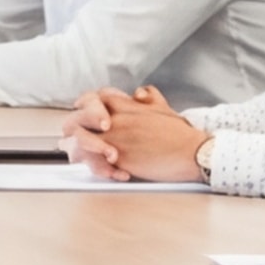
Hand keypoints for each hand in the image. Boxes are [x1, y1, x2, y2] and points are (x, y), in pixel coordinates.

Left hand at [66, 88, 205, 182]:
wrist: (192, 152)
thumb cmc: (180, 133)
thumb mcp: (163, 107)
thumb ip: (148, 98)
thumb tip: (139, 92)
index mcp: (123, 106)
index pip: (89, 99)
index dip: (83, 108)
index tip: (83, 117)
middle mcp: (114, 120)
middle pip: (74, 121)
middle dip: (71, 133)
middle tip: (74, 142)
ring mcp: (113, 140)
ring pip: (77, 144)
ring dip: (77, 153)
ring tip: (84, 160)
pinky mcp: (118, 159)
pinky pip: (93, 164)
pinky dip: (98, 170)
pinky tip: (110, 171)